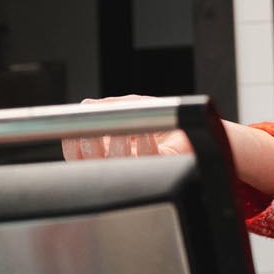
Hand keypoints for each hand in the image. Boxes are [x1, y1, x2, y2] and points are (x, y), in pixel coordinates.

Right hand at [59, 94, 190, 160]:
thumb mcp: (136, 105)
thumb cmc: (168, 120)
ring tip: (122, 131)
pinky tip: (146, 135)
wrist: (200, 127)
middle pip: (92, 166)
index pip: (80, 155)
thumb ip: (111, 106)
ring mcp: (139, 168)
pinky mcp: (161, 168)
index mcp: (109, 150)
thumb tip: (86, 105)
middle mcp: (121, 162)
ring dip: (116, 147)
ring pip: (117, 168)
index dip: (73, 146)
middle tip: (92, 132)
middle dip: (88, 148)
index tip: (73, 130)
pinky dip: (144, 147)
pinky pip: (147, 163)